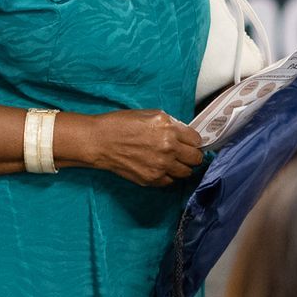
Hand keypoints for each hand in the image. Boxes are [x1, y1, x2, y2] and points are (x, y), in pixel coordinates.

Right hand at [59, 110, 202, 187]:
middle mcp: (168, 148)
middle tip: (185, 153)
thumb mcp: (150, 114)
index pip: (197, 140)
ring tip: (172, 161)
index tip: (190, 142)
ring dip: (182, 167)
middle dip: (192, 155)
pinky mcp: (152, 179)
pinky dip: (168, 176)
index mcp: (169, 129)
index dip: (194, 141)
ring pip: (186, 173)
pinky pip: (170, 181)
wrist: (100, 141)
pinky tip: (160, 168)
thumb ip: (171, 124)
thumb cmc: (121, 124)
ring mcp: (161, 166)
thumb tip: (185, 133)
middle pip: (196, 159)